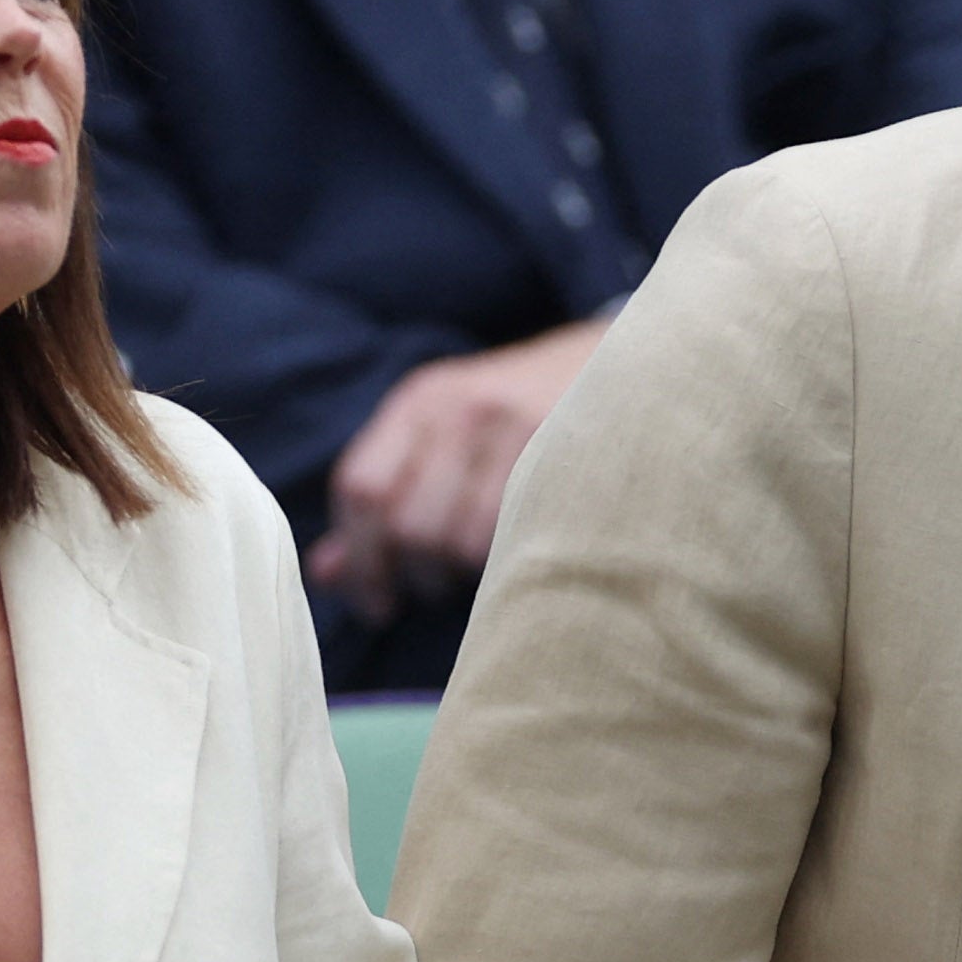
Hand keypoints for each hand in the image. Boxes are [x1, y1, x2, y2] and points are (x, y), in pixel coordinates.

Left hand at [306, 319, 609, 620]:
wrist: (636, 362)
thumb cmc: (528, 416)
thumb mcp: (448, 436)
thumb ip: (387, 496)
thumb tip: (325, 574)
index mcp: (420, 400)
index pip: (359, 486)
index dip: (358, 556)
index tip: (375, 599)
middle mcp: (458, 408)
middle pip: (403, 521)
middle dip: (410, 574)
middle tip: (430, 588)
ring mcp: (512, 427)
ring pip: (455, 538)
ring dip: (458, 575)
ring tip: (474, 570)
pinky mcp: (561, 452)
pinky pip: (511, 535)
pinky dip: (502, 564)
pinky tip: (512, 556)